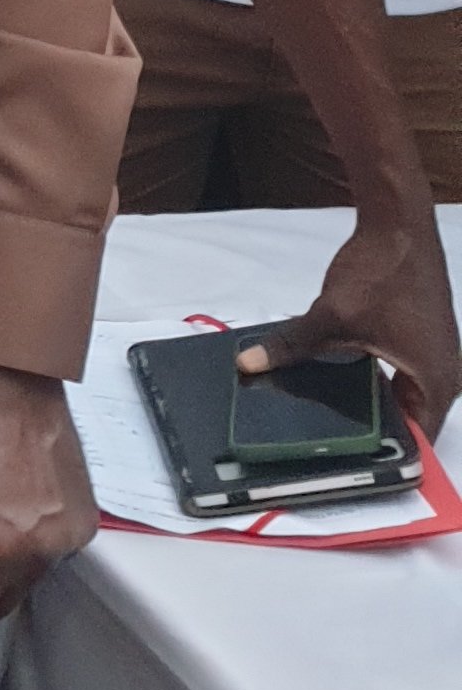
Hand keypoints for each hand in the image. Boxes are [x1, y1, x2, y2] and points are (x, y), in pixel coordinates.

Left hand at [242, 215, 461, 435]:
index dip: (385, 456)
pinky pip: (398, 373)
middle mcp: (443, 375)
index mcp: (436, 382)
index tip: (351, 466)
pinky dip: (372, 380)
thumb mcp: (332, 317)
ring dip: (370, 405)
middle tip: (330, 449)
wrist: (399, 223)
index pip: (417, 440)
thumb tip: (248, 364)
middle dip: (371, 431)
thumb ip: (292, 346)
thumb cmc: (382, 272)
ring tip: (330, 423)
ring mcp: (433, 356)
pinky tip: (338, 384)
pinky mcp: (419, 339)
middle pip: (407, 420)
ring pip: (400, 396)